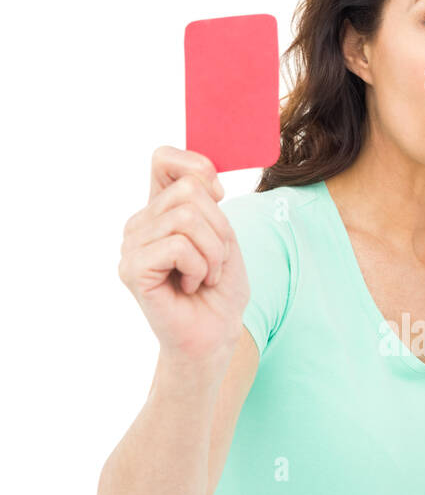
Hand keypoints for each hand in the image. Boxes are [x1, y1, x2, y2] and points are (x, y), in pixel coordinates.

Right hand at [118, 147, 250, 364]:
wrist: (215, 336)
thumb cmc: (220, 290)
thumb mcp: (224, 234)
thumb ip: (207, 199)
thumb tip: (202, 175)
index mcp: (159, 211)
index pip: (164, 158)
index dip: (197, 167)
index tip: (219, 197)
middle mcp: (139, 224)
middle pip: (189, 190)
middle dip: (219, 228)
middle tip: (215, 261)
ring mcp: (131, 246)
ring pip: (187, 217)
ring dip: (213, 252)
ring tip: (205, 275)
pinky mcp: (132, 269)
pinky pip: (178, 246)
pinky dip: (200, 268)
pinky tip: (192, 286)